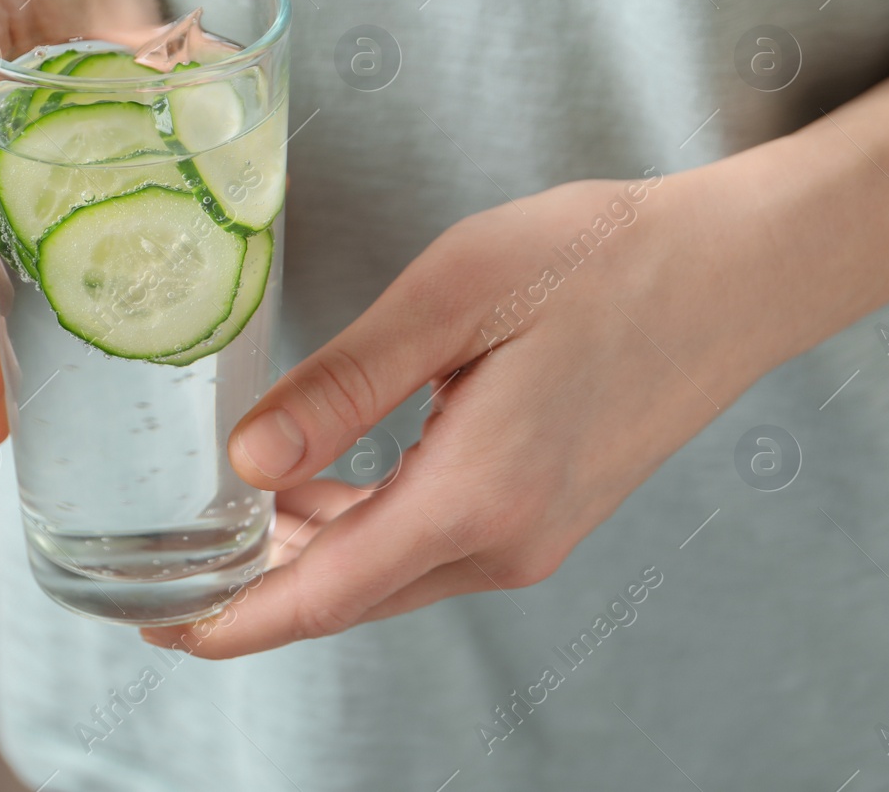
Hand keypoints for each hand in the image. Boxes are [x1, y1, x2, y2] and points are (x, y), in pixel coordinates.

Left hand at [142, 168, 778, 656]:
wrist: (732, 272)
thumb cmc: (600, 263)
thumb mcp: (454, 298)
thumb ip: (346, 384)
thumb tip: (250, 458)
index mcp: (478, 495)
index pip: (326, 593)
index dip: (232, 618)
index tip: (156, 625)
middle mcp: (506, 541)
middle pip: (347, 596)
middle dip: (251, 593)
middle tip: (161, 574)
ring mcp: (531, 536)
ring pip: (384, 574)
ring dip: (302, 557)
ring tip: (224, 520)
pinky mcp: (542, 514)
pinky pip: (425, 545)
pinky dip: (357, 529)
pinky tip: (316, 483)